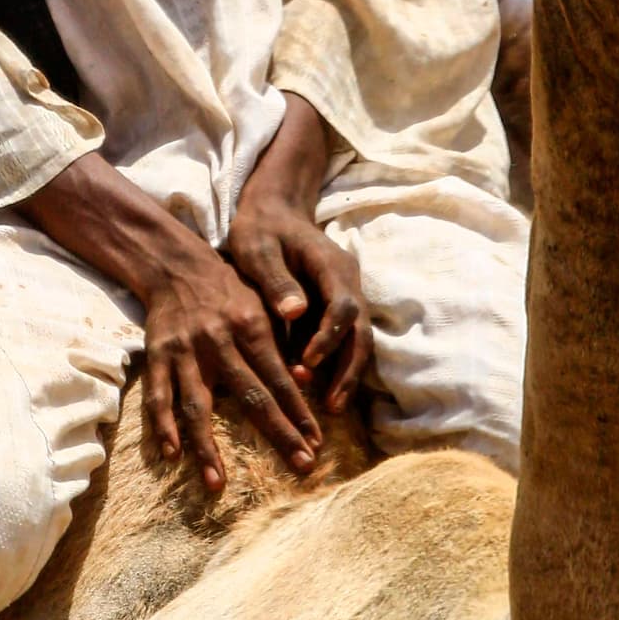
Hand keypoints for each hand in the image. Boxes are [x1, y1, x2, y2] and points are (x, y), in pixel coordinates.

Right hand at [20, 149, 319, 493]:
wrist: (176, 265)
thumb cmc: (230, 290)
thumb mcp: (261, 305)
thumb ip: (282, 341)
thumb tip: (308, 383)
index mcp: (251, 328)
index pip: (281, 379)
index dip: (299, 413)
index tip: (316, 443)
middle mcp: (220, 342)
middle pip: (252, 398)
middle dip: (279, 435)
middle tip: (301, 467)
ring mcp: (186, 352)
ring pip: (197, 407)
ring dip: (207, 448)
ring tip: (217, 484)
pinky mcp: (159, 357)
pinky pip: (159, 397)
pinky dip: (163, 427)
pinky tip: (172, 455)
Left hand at [226, 95, 373, 419]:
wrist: (275, 210)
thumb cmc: (261, 228)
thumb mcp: (258, 247)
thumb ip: (275, 278)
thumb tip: (294, 312)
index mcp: (330, 266)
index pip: (341, 307)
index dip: (328, 338)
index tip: (308, 364)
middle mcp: (347, 283)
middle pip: (360, 332)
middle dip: (348, 370)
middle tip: (331, 406)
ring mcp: (346, 296)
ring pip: (357, 341)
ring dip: (346, 374)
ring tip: (330, 409)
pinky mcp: (336, 309)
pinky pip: (344, 341)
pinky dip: (336, 366)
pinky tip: (320, 393)